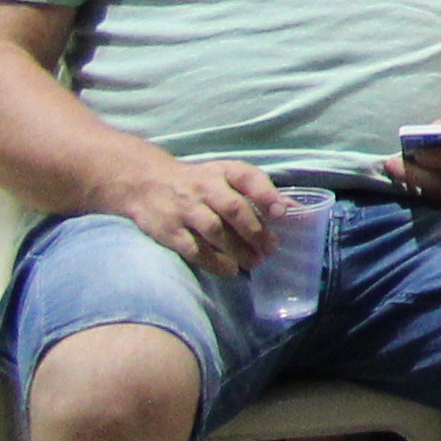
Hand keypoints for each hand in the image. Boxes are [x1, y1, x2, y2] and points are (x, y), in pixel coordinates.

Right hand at [114, 151, 291, 276]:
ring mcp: (185, 209)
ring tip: (254, 262)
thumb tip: (294, 209)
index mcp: (223, 171)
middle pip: (233, 209)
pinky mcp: (168, 230)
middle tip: (270, 249)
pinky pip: (193, 249)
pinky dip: (213, 262)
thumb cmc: (199, 181)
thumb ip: (259, 190)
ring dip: (237, 250)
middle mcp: (204, 188)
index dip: (266, 195)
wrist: (146, 183)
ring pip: (214, 231)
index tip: (281, 214)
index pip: (248, 178)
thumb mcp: (227, 175)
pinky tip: (229, 269)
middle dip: (255, 231)